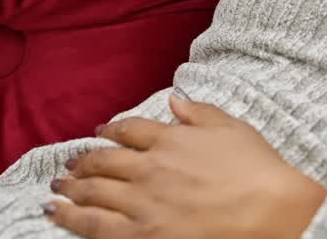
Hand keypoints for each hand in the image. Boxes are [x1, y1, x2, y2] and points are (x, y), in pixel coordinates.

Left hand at [44, 91, 326, 238]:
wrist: (270, 210)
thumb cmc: (258, 170)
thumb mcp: (232, 128)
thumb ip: (199, 113)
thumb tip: (175, 100)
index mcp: (171, 139)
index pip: (128, 129)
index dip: (111, 130)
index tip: (101, 132)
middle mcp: (150, 168)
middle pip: (103, 161)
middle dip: (83, 161)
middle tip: (69, 163)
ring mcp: (142, 203)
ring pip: (92, 193)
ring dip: (70, 188)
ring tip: (56, 188)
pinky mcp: (142, 235)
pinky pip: (95, 227)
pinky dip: (70, 218)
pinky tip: (57, 213)